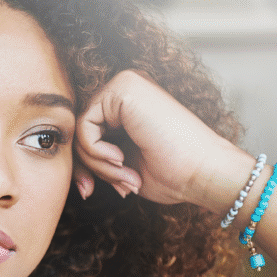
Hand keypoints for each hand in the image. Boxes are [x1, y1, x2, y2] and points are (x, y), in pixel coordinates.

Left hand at [73, 70, 243, 207]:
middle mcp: (125, 90)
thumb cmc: (173, 174)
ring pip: (80, 129)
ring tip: (126, 175)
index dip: (83, 166)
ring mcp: (125, 85)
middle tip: (116, 186)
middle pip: (78, 131)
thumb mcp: (122, 168)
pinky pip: (84, 125)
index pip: (85, 134)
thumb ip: (96, 158)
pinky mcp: (123, 88)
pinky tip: (122, 159)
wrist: (203, 173)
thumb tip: (72, 170)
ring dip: (96, 163)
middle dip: (88, 166)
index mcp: (127, 106)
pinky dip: (95, 152)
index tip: (89, 191)